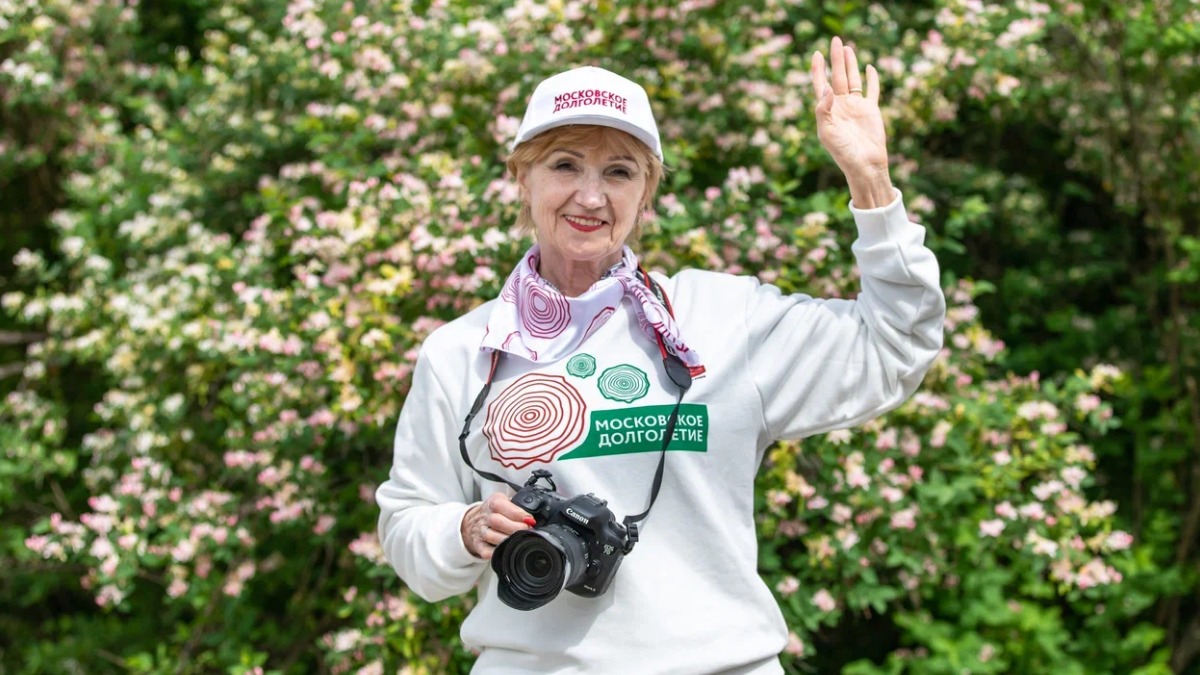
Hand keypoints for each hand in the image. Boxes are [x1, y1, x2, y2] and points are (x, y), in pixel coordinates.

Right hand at [461, 492, 535, 559]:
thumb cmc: (495, 512)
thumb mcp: (505, 502)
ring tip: (520, 541)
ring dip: (508, 540)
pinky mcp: (479, 545)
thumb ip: (518, 506)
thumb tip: (535, 517)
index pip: (501, 505)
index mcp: (494, 502)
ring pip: (492, 536)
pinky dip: (497, 552)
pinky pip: (486, 551)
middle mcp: (485, 516)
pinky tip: (507, 550)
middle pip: (497, 521)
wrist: (473, 521)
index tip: (530, 519)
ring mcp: (481, 531)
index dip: (517, 513)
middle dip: (515, 527)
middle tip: (528, 531)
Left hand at [810, 36, 894, 206]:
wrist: (864, 164)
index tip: (816, 54)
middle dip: (836, 59)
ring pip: (852, 79)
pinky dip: (871, 79)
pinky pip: (871, 90)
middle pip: (837, 76)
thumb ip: (823, 110)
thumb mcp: (826, 132)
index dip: (817, 70)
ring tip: (847, 48)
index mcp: (827, 110)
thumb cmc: (843, 152)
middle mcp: (840, 105)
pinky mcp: (871, 109)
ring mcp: (856, 106)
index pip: (820, 85)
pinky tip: (869, 67)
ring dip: (850, 64)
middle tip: (835, 40)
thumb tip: (826, 89)